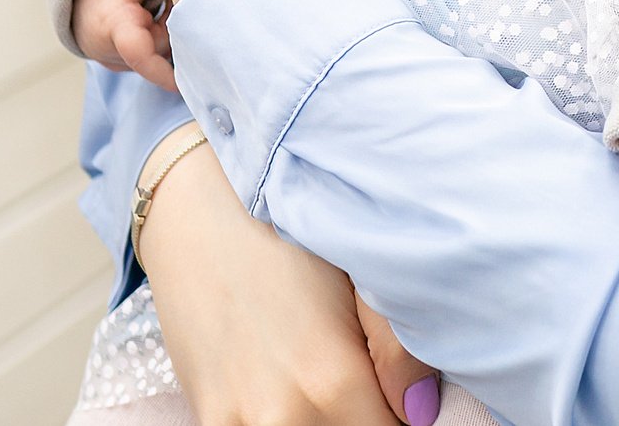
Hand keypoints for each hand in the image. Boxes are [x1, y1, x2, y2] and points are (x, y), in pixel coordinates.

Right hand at [71, 0, 175, 88]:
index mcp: (113, 26)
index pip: (139, 54)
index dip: (163, 72)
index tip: (184, 83)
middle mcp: (112, 52)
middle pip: (160, 49)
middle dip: (174, 26)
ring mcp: (117, 62)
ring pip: (157, 53)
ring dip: (166, 31)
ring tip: (157, 3)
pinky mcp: (123, 64)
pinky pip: (150, 56)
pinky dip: (158, 37)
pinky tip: (154, 16)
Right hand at [143, 137, 437, 424]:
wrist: (197, 213)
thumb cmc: (288, 235)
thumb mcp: (359, 274)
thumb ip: (398, 349)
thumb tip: (421, 410)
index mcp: (336, 382)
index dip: (400, 411)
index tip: (395, 390)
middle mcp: (288, 415)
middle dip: (363, 416)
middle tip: (360, 380)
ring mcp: (242, 424)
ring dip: (324, 419)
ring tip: (317, 375)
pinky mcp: (210, 421)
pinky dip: (282, 419)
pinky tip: (281, 385)